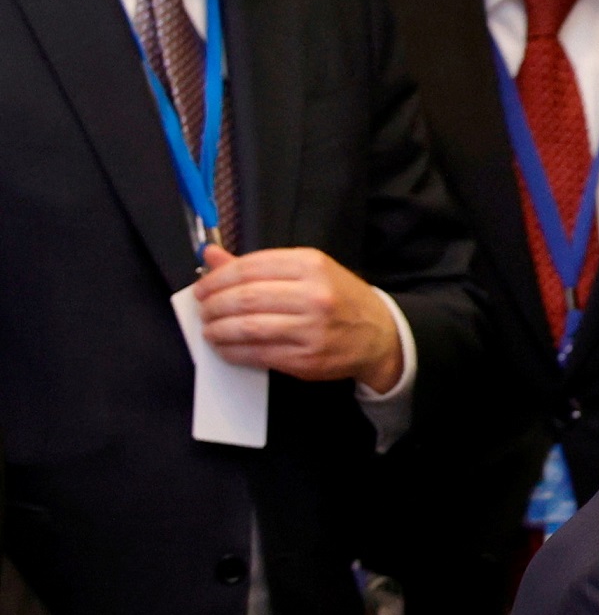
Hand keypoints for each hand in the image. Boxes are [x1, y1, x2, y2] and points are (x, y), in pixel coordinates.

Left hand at [195, 246, 401, 389]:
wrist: (379, 334)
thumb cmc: (340, 299)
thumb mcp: (308, 271)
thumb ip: (258, 266)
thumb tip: (210, 256)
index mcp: (311, 265)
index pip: (250, 267)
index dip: (217, 278)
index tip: (203, 287)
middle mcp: (313, 294)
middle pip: (245, 298)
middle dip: (214, 305)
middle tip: (204, 309)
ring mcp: (311, 328)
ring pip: (247, 327)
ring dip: (218, 330)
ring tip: (210, 329)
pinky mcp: (306, 358)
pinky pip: (258, 354)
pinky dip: (233, 352)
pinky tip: (225, 347)